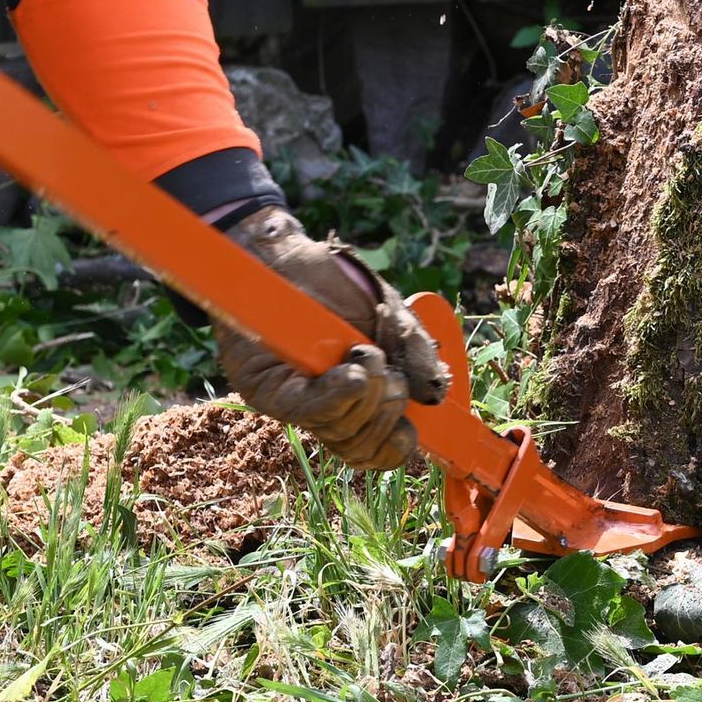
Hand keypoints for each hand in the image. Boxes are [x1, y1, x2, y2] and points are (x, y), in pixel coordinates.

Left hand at [216, 206, 449, 469]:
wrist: (284, 251)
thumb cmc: (333, 283)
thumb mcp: (389, 314)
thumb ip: (413, 352)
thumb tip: (435, 396)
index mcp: (352, 400)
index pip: (374, 450)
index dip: (396, 446)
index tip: (414, 428)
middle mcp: (321, 408)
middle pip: (360, 448)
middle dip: (388, 414)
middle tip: (390, 373)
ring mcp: (293, 402)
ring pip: (339, 432)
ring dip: (366, 397)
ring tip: (367, 354)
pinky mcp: (266, 388)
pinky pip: (307, 409)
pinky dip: (338, 395)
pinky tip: (353, 374)